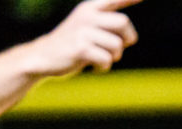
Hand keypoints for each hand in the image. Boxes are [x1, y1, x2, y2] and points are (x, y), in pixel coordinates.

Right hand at [26, 0, 142, 75]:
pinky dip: (104, 67)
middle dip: (128, 38)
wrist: (45, 56)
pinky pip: (106, 59)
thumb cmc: (75, 42)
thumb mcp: (89, 25)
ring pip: (117, 45)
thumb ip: (108, 21)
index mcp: (90, 8)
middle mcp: (87, 15)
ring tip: (102, 57)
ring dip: (114, 56)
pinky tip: (95, 66)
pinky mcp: (80, 48)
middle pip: (123, 22)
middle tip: (119, 47)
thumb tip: (136, 12)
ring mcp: (83, 31)